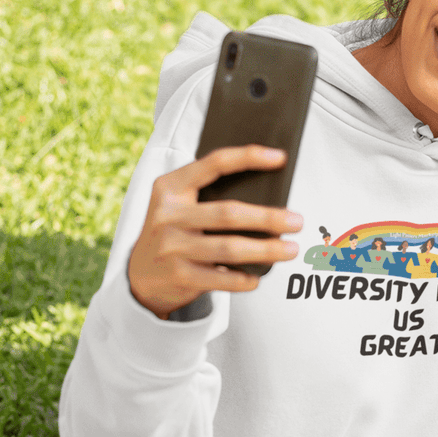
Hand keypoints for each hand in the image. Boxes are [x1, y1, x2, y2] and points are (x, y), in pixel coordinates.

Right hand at [128, 145, 303, 318]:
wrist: (140, 275)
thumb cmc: (175, 232)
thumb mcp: (180, 205)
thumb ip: (210, 194)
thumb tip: (269, 194)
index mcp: (170, 188)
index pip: (214, 163)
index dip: (249, 157)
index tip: (280, 158)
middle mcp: (167, 215)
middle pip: (229, 213)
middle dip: (269, 218)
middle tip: (297, 221)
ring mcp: (170, 246)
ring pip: (229, 248)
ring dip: (266, 250)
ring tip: (291, 250)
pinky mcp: (178, 275)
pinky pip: (221, 278)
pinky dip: (244, 279)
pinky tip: (258, 278)